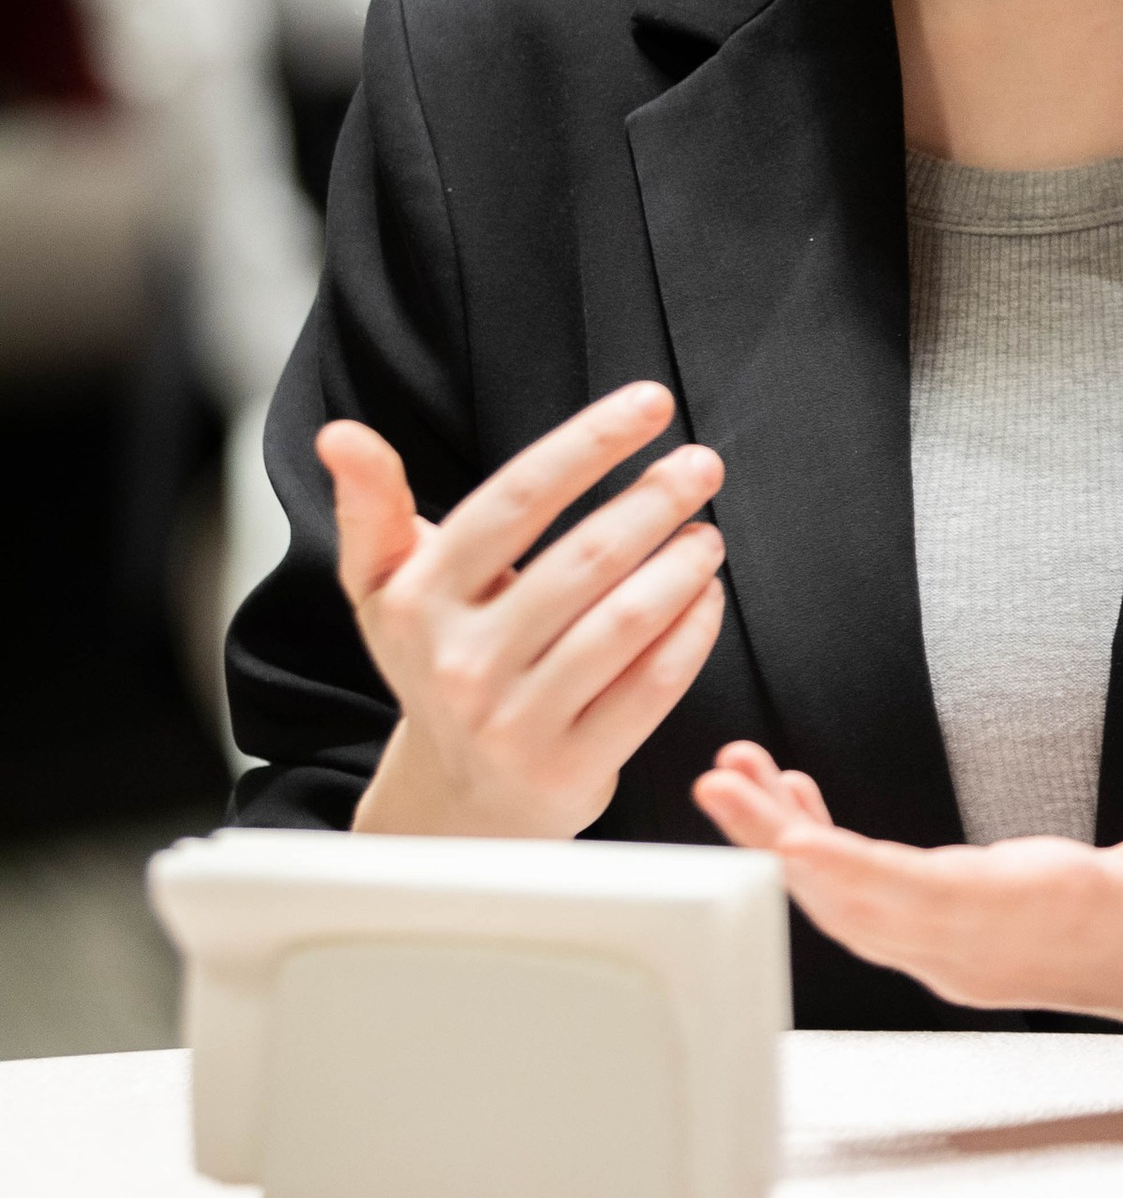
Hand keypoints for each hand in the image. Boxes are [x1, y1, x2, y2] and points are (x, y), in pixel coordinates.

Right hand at [330, 385, 727, 836]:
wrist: (454, 795)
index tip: (652, 402)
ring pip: (625, 623)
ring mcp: (515, 722)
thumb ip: (371, 505)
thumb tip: (340, 435)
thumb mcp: (385, 586)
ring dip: (681, 566)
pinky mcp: (568, 769)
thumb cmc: (436, 661)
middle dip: (654, 501)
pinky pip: (650, 687)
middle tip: (701, 465)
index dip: (588, 444)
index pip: (514, 502)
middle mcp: (460, 664)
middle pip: (583, 561)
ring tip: (706, 534)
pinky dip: (692, 633)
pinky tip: (707, 596)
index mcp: (416, 602)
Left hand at [692, 735, 1122, 1037]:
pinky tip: (793, 804)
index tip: (788, 841)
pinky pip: (875, 909)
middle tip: (719, 786)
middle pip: (870, 906)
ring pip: (858, 912)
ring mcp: (973, 953)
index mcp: (1059, 911)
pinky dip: (825, 859)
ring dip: (790, 849)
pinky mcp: (964, 945)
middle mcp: (999, 943)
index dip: (857, 871)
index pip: (938, 897)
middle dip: (785, 850)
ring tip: (734, 778)